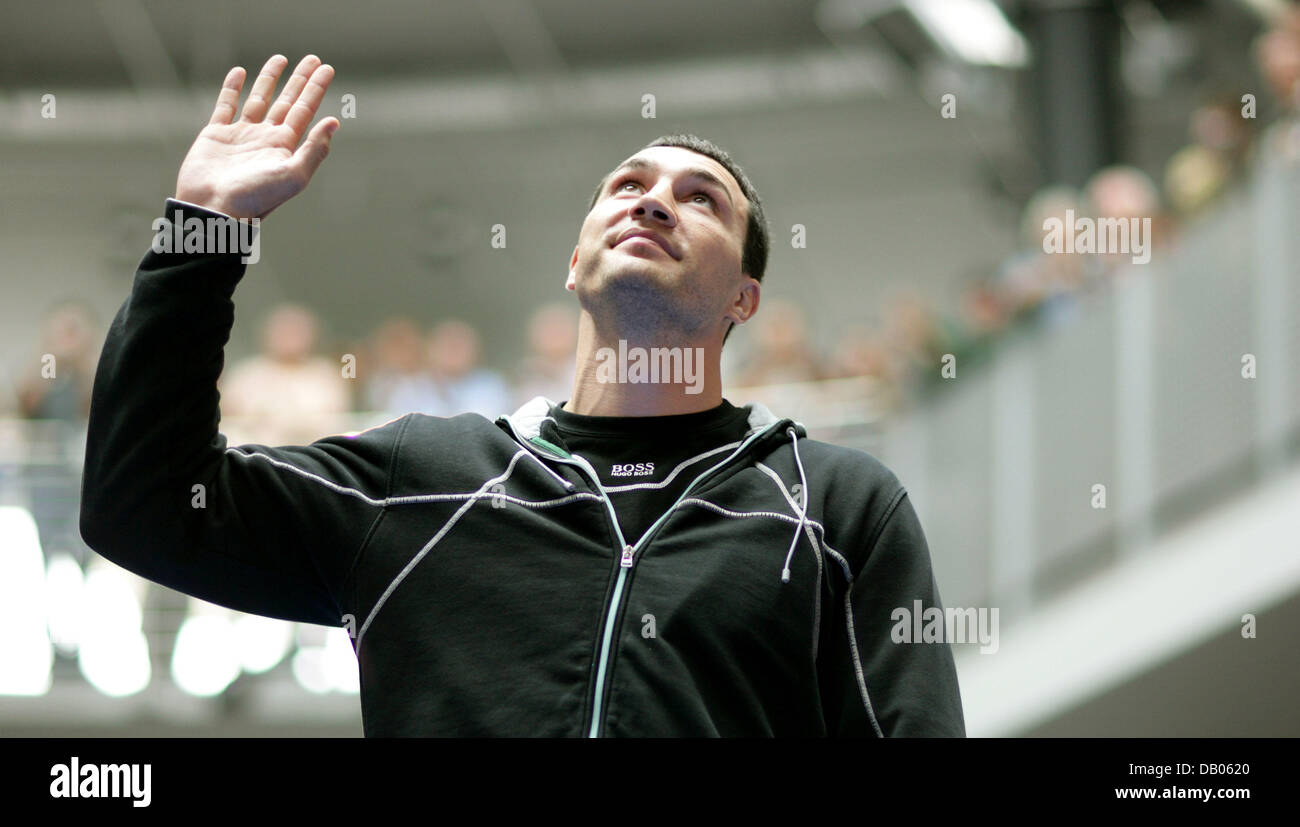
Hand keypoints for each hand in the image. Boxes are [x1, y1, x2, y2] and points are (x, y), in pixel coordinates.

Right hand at [174, 55, 338, 219]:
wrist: (213, 210)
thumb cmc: (255, 198)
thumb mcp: (293, 176)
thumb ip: (314, 150)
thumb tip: (334, 122)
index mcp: (285, 147)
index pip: (305, 110)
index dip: (316, 89)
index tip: (327, 68)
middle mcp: (266, 138)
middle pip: (288, 101)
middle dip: (300, 80)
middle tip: (313, 59)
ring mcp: (241, 135)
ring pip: (259, 99)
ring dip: (270, 79)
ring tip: (281, 59)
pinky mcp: (215, 135)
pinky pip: (226, 105)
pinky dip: (232, 88)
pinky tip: (240, 72)